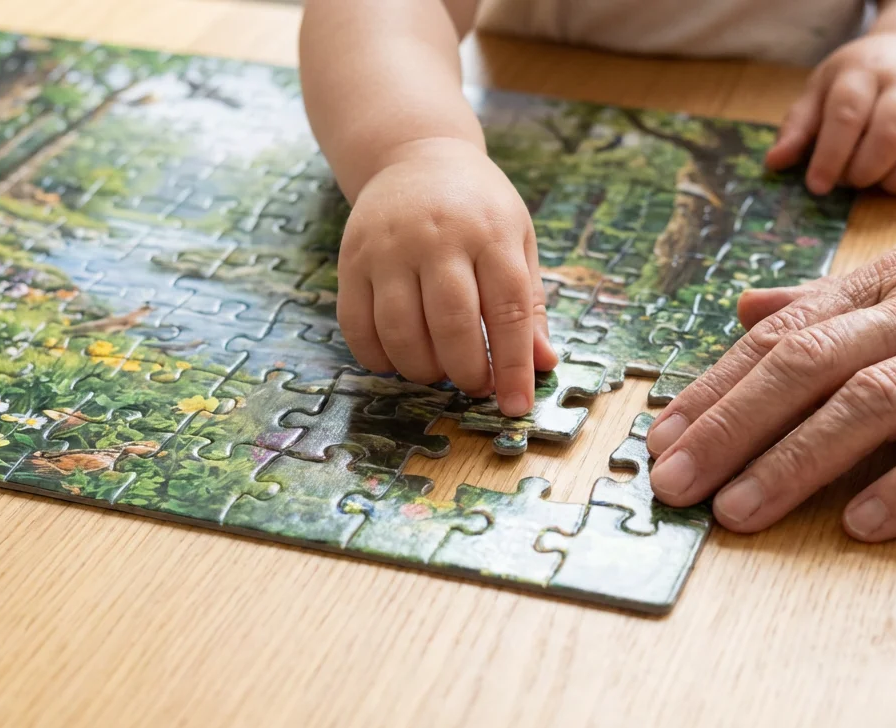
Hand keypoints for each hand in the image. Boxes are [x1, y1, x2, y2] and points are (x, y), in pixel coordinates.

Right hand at [337, 137, 558, 415]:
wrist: (416, 155)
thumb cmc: (478, 207)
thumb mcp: (518, 240)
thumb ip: (529, 303)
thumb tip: (544, 364)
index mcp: (491, 233)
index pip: (507, 309)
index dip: (512, 365)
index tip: (515, 405)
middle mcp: (438, 237)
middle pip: (451, 323)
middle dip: (465, 370)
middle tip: (473, 384)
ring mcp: (389, 247)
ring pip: (400, 330)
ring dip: (421, 369)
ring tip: (437, 372)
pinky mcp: (352, 258)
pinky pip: (356, 324)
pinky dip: (376, 357)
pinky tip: (397, 360)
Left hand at [766, 33, 895, 194]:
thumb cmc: (861, 80)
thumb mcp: (822, 91)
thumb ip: (799, 127)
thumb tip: (775, 162)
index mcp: (863, 72)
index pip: (847, 113)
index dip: (830, 155)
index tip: (817, 185)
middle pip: (890, 133)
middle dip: (865, 170)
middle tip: (852, 182)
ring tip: (881, 184)